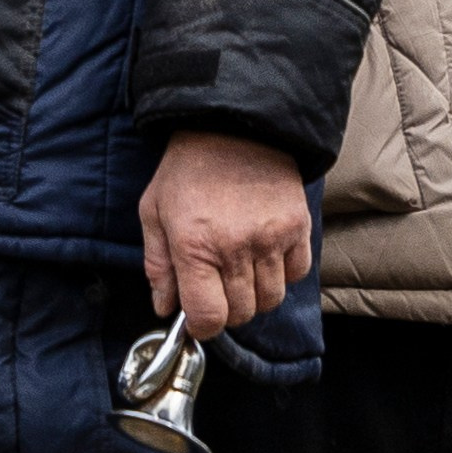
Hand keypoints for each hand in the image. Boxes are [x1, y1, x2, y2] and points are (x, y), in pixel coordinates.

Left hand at [138, 132, 311, 339]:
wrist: (234, 125)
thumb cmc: (187, 169)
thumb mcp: (154, 212)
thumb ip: (157, 265)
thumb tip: (165, 308)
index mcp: (194, 245)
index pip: (208, 316)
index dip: (203, 327)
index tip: (200, 321)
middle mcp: (235, 246)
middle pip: (241, 312)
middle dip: (226, 310)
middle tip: (217, 290)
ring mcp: (271, 237)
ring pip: (271, 298)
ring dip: (255, 295)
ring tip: (241, 272)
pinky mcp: (297, 226)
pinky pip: (297, 274)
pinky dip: (282, 274)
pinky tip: (265, 256)